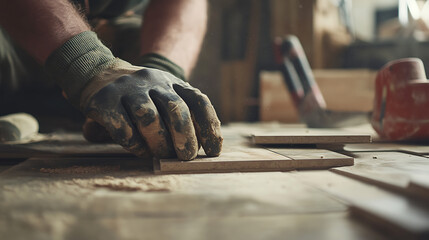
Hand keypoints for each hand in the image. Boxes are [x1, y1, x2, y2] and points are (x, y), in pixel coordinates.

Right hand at [79, 59, 221, 159]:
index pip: (199, 102)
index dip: (210, 127)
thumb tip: (206, 148)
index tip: (214, 151)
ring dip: (159, 143)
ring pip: (149, 118)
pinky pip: (123, 128)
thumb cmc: (142, 96)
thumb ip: (184, 116)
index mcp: (172, 82)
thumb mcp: (165, 95)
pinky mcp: (104, 102)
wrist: (99, 74)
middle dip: (185, 138)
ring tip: (162, 156)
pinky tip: (140, 150)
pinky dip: (135, 145)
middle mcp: (152, 81)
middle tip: (187, 157)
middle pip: (176, 109)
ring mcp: (127, 90)